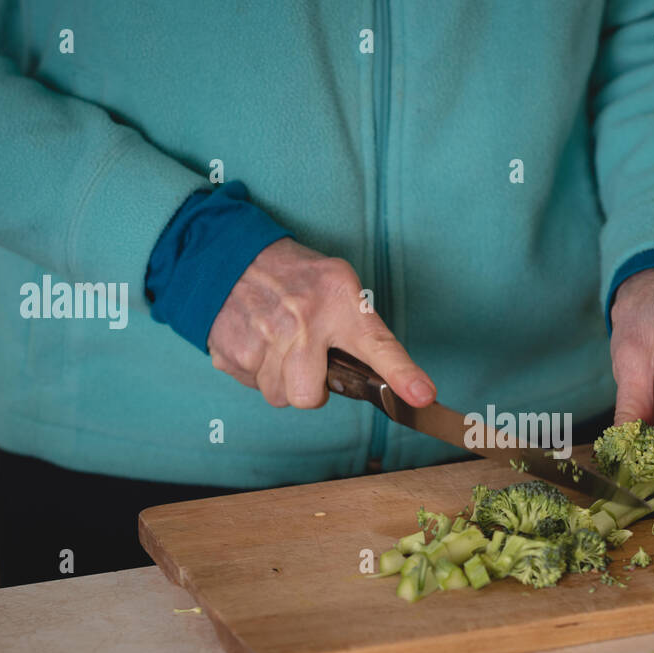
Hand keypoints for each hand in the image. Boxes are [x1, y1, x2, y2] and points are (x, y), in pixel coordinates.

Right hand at [207, 238, 436, 408]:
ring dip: (282, 379)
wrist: (231, 254)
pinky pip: (252, 385)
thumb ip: (361, 333)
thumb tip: (389, 385)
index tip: (422, 396)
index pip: (377, 345)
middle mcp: (302, 320)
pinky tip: (259, 341)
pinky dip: (257, 370)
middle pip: (308, 396)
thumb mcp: (339, 287)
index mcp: (340, 302)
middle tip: (309, 362)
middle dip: (310, 389)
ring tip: (281, 345)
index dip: (402, 375)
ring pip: (278, 395)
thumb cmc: (296, 279)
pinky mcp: (231, 351)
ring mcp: (262, 336)